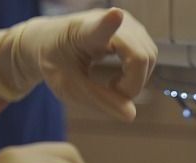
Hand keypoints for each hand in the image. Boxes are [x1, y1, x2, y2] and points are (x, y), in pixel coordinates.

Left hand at [0, 8, 157, 119]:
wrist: (47, 41)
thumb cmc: (57, 65)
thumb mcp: (71, 89)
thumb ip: (101, 101)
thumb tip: (131, 115)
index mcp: (82, 33)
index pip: (99, 28)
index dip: (109, 24)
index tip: (116, 14)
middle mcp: (106, 19)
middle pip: (139, 57)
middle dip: (132, 85)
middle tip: (109, 92)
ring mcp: (125, 22)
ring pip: (148, 57)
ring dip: (135, 80)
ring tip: (111, 85)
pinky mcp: (134, 28)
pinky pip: (148, 56)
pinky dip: (137, 74)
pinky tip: (119, 77)